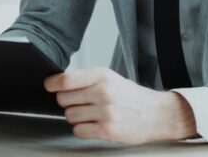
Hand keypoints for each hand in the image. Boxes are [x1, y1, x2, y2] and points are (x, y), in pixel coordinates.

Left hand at [45, 68, 196, 144]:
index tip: (49, 86)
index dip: (52, 84)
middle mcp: (103, 92)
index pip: (66, 80)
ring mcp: (106, 112)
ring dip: (76, 117)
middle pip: (63, 99)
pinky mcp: (108, 130)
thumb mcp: (110, 79)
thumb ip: (86, 80)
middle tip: (79, 103)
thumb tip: (58, 82)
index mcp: (102, 76)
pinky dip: (82, 130)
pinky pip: (79, 131)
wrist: (157, 114)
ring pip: (70, 116)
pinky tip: (94, 125)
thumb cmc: (131, 97)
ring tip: (91, 115)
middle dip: (67, 102)